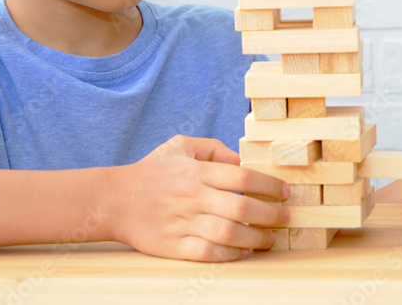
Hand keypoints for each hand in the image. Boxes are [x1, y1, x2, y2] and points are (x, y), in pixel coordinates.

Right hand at [109, 135, 288, 261]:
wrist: (115, 199)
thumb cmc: (152, 170)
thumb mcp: (181, 146)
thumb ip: (214, 149)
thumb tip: (243, 161)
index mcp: (196, 172)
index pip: (243, 177)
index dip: (269, 185)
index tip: (285, 191)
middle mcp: (192, 198)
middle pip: (242, 208)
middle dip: (271, 215)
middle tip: (286, 217)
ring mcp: (183, 224)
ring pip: (229, 235)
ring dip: (256, 239)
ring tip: (270, 238)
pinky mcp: (174, 247)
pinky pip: (209, 254)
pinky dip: (231, 255)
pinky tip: (245, 252)